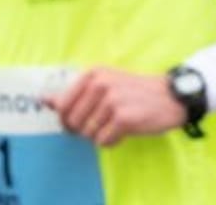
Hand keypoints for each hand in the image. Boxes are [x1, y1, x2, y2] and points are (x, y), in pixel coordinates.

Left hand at [45, 68, 185, 146]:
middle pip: (73, 123)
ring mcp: (112, 100)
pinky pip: (103, 141)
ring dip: (101, 135)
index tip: (82, 119)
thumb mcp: (104, 84)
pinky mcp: (124, 117)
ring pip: (88, 134)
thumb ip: (74, 93)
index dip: (69, 120)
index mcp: (93, 74)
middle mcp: (100, 84)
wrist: (171, 96)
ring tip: (117, 124)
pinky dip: (113, 141)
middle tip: (104, 122)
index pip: (62, 106)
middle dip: (86, 129)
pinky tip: (125, 130)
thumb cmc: (135, 93)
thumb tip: (44, 100)